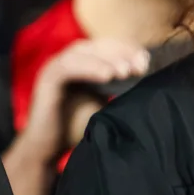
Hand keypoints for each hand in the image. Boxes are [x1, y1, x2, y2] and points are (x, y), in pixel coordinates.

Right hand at [16, 39, 148, 158]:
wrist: (47, 148)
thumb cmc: (75, 127)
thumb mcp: (101, 104)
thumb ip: (114, 88)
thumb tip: (141, 77)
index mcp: (80, 64)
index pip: (105, 47)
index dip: (126, 49)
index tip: (146, 61)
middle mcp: (67, 61)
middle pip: (95, 45)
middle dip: (120, 52)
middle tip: (140, 65)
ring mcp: (54, 68)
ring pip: (82, 52)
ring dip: (106, 58)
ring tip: (126, 70)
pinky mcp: (47, 80)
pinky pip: (67, 67)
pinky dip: (89, 67)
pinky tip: (108, 75)